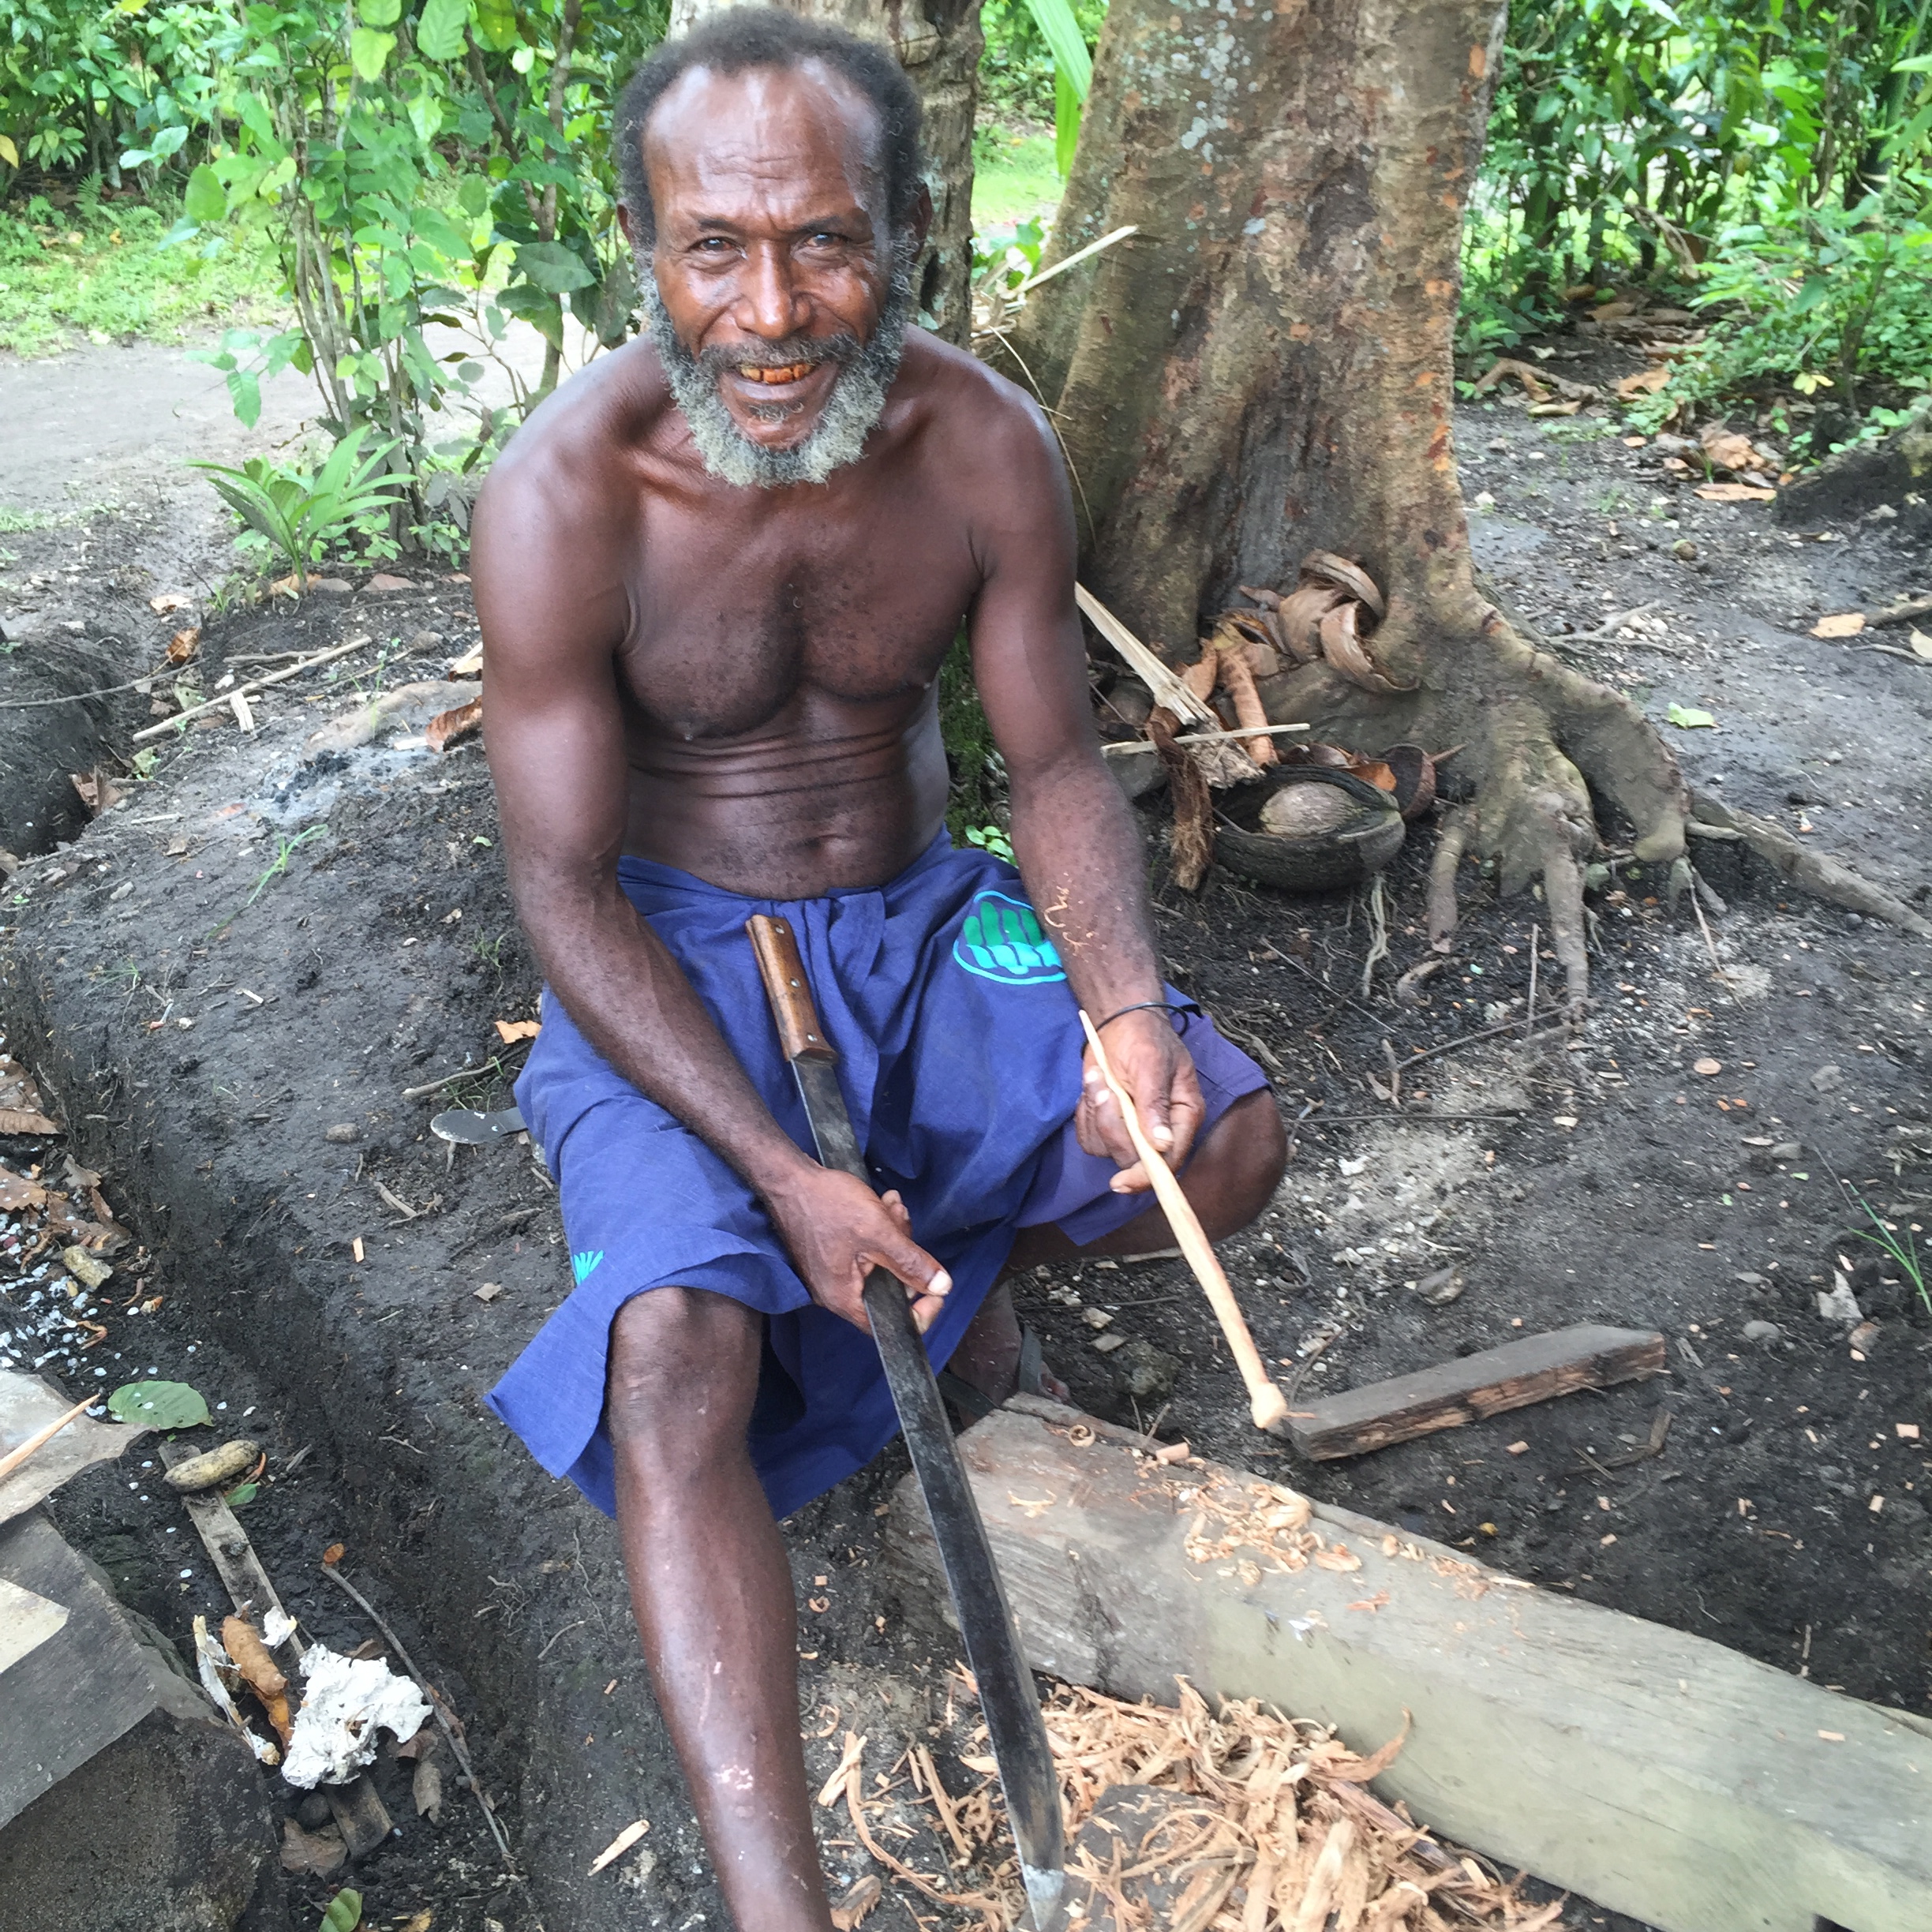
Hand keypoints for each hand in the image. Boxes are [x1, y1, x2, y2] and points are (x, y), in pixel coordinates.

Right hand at [763, 1166, 951, 1332]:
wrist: (789, 1179)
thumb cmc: (827, 1204)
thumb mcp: (877, 1231)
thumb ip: (910, 1262)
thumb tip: (943, 1287)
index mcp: (845, 1298)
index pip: (893, 1324)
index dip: (922, 1310)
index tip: (938, 1287)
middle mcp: (837, 1293)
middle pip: (890, 1287)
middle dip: (905, 1253)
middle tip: (902, 1221)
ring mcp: (834, 1273)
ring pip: (881, 1265)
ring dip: (894, 1234)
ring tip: (891, 1206)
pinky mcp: (833, 1255)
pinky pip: (866, 1252)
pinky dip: (879, 1230)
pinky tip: (882, 1205)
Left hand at [1077, 1009, 1203, 1193]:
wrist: (1120, 1023)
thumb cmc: (1144, 1039)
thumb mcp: (1151, 1064)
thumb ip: (1154, 1104)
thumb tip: (1162, 1145)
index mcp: (1184, 1116)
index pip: (1170, 1159)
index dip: (1146, 1175)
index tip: (1121, 1181)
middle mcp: (1160, 1130)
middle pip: (1133, 1158)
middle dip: (1111, 1127)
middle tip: (1104, 1089)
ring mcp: (1133, 1130)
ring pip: (1106, 1148)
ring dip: (1095, 1114)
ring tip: (1100, 1078)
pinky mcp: (1109, 1126)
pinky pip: (1089, 1138)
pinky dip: (1084, 1114)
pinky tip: (1094, 1086)